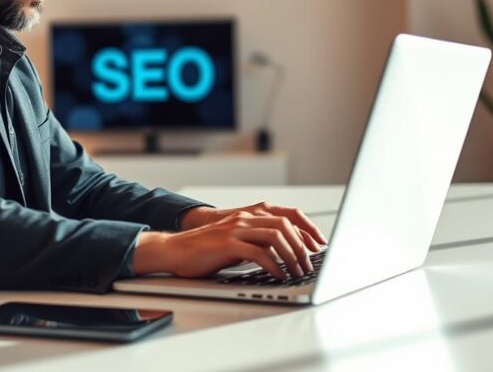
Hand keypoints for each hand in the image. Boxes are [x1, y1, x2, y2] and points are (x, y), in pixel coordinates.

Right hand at [133, 210, 324, 279]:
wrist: (174, 250)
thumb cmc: (203, 250)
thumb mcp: (235, 243)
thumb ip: (255, 243)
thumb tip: (280, 255)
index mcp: (248, 216)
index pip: (286, 216)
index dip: (306, 229)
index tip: (318, 244)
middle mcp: (244, 218)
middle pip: (285, 225)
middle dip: (302, 245)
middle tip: (309, 263)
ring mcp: (236, 229)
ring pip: (275, 236)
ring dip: (291, 255)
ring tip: (297, 271)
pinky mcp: (227, 243)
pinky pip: (259, 253)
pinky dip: (274, 265)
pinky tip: (279, 275)